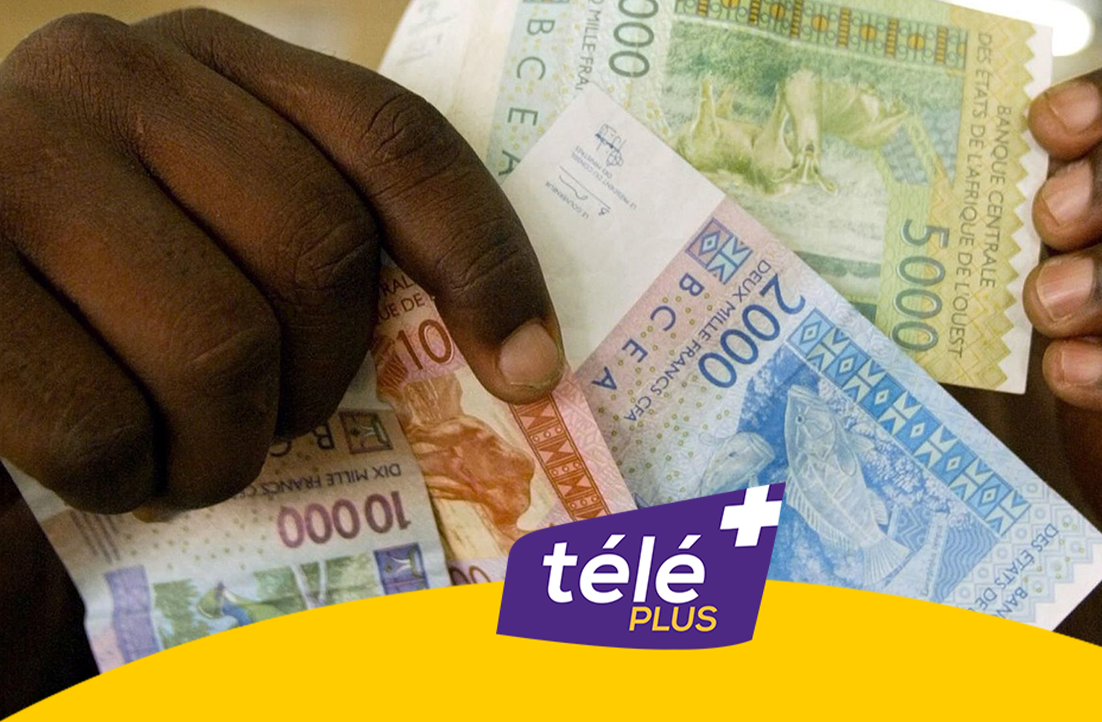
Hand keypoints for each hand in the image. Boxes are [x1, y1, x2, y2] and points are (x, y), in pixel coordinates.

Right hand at [0, 9, 562, 514]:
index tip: (528, 371)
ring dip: (223, 447)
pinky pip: (100, 422)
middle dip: (314, 381)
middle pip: (319, 251)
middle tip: (270, 426)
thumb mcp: (203, 218)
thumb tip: (520, 363)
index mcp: (210, 57)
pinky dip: (126, 474)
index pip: (394, 138)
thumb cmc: (91, 276)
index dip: (483, 258)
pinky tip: (114, 462)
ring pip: (218, 346)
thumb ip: (310, 237)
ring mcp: (14, 158)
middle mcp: (112, 71)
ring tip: (191, 457)